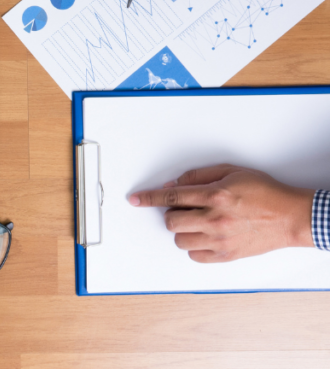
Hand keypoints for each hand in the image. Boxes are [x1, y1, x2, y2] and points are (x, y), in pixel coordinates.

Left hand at [129, 164, 314, 262]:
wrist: (291, 216)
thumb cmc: (264, 192)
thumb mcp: (231, 172)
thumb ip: (199, 177)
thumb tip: (174, 184)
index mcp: (215, 195)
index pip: (172, 196)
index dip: (149, 198)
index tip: (135, 199)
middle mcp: (216, 219)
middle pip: (171, 221)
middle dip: (172, 213)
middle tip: (185, 209)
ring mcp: (221, 239)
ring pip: (180, 240)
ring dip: (183, 230)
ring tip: (198, 223)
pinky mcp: (227, 255)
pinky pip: (196, 256)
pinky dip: (195, 247)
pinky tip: (204, 236)